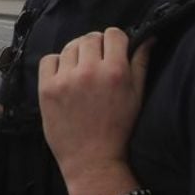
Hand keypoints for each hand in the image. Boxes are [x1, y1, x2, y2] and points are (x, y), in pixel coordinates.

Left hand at [37, 29, 152, 187]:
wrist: (92, 160)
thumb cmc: (118, 129)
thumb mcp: (136, 96)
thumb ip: (141, 63)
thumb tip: (148, 38)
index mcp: (115, 72)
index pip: (113, 34)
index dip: (115, 41)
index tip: (113, 52)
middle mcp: (90, 71)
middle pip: (90, 38)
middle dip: (95, 47)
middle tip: (97, 64)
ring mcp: (66, 79)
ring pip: (70, 47)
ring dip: (76, 55)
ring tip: (81, 73)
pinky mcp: (47, 88)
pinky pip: (49, 59)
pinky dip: (56, 64)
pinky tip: (64, 77)